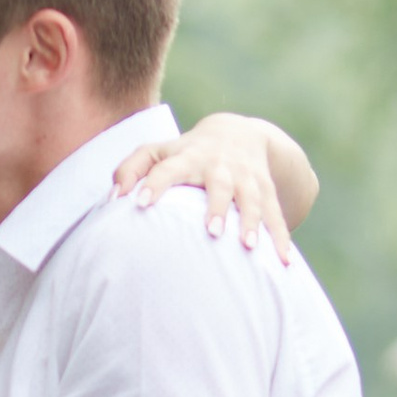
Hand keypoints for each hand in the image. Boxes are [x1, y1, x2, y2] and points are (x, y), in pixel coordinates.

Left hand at [116, 111, 315, 256]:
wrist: (239, 133)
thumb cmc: (184, 151)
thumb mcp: (156, 150)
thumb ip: (130, 169)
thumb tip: (112, 199)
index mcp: (187, 157)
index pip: (167, 168)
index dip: (153, 183)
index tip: (140, 203)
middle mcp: (219, 167)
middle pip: (220, 185)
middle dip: (218, 207)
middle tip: (212, 231)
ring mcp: (246, 179)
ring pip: (253, 200)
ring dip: (253, 223)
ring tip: (250, 248)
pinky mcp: (267, 191)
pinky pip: (276, 215)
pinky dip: (281, 239)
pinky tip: (283, 263)